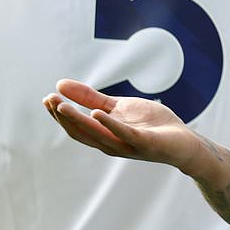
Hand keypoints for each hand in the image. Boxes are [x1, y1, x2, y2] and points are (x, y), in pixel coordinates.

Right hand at [43, 79, 201, 173]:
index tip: (47, 99)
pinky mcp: (144, 143)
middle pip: (81, 133)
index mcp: (104, 136)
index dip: (60, 115)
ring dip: (78, 120)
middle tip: (49, 100)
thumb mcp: (118, 106)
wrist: (183, 141)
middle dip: (64, 117)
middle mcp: (111, 144)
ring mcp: (127, 145)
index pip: (76, 128)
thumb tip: (61, 84)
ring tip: (62, 106)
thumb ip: (92, 99)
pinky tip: (97, 113)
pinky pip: (124, 134)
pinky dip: (110, 125)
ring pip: (98, 134)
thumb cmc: (151, 125)